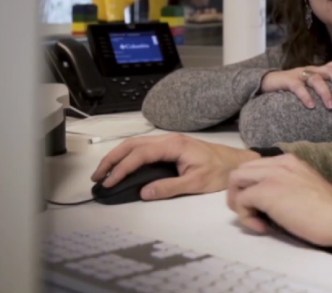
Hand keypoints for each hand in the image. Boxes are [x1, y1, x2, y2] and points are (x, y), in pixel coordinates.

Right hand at [91, 134, 260, 200]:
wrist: (235, 163)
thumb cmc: (220, 171)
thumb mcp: (196, 183)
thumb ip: (169, 187)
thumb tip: (143, 192)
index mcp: (174, 145)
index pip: (140, 154)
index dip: (121, 168)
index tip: (109, 181)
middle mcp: (169, 139)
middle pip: (132, 144)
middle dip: (112, 159)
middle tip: (97, 176)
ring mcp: (169, 141)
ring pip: (136, 144)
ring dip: (118, 157)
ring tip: (104, 172)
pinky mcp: (170, 146)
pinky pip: (143, 148)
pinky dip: (128, 156)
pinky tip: (121, 166)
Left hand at [226, 155, 331, 249]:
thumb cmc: (328, 210)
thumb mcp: (305, 186)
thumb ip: (287, 184)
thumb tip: (270, 199)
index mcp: (289, 161)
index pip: (256, 166)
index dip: (252, 186)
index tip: (263, 205)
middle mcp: (279, 162)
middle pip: (241, 170)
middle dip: (239, 193)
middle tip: (252, 213)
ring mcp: (271, 175)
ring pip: (235, 180)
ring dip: (238, 202)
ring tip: (254, 219)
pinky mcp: (266, 191)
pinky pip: (241, 201)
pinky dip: (245, 217)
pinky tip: (262, 226)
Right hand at [260, 60, 331, 109]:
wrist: (268, 83)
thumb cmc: (295, 87)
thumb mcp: (312, 86)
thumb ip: (325, 90)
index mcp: (319, 70)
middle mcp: (312, 70)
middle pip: (330, 71)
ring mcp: (300, 74)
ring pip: (316, 79)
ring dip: (325, 93)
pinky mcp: (288, 81)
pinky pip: (298, 87)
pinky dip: (306, 96)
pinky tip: (311, 106)